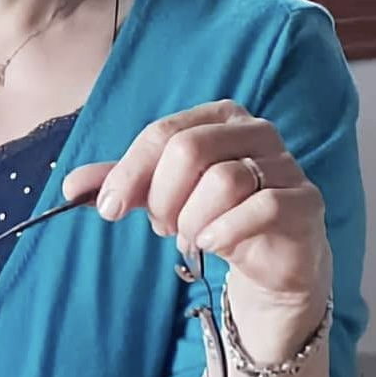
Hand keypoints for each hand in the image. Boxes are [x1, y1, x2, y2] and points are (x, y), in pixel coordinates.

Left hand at [63, 100, 329, 349]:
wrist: (269, 259)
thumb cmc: (212, 215)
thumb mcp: (159, 197)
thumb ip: (119, 185)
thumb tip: (70, 187)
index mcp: (218, 117)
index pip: (162, 133)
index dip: (129, 172)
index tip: (108, 209)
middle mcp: (255, 131)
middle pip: (189, 150)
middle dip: (162, 196)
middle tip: (160, 225)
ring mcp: (285, 165)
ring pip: (223, 180)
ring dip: (192, 220)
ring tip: (190, 236)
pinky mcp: (305, 202)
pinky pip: (262, 206)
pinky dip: (226, 230)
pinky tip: (212, 244)